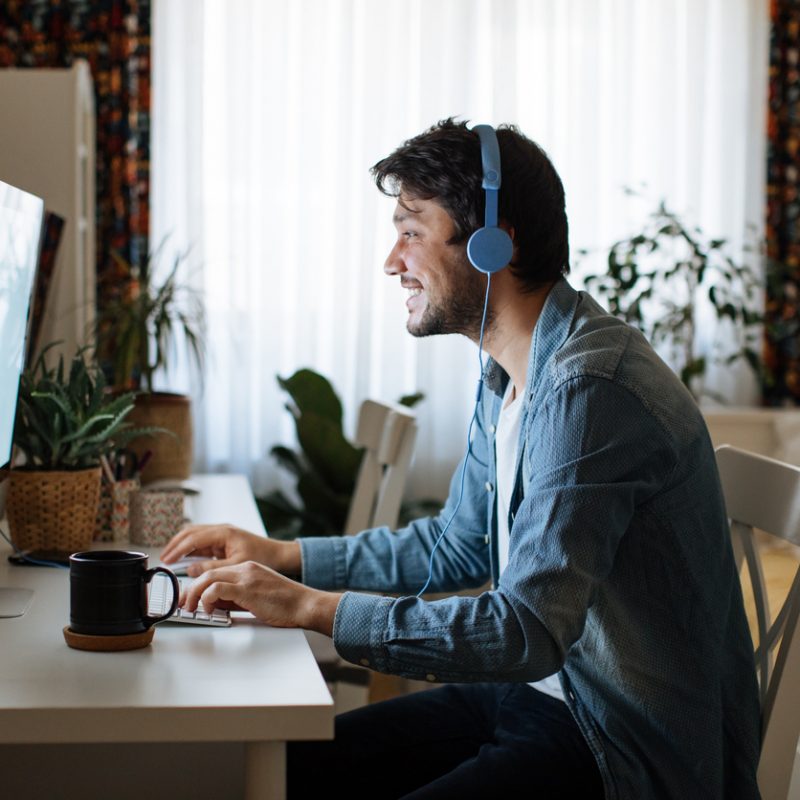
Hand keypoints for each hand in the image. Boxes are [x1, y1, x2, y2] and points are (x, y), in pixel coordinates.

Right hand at [160, 523, 301, 576]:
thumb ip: (212, 567)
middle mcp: (221, 530)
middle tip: (164, 558)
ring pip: (195, 535)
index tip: (167, 560)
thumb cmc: (263, 557)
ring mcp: (222, 534)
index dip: (178, 549)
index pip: (194, 538)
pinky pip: (202, 542)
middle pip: (191, 532)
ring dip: (181, 545)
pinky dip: (191, 548)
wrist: (278, 555)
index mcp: (224, 532)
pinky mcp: (223, 540)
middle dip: (175, 544)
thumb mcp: (236, 565)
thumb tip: (191, 569)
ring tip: (170, 557)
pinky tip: (185, 558)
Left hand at [181, 561, 339, 634]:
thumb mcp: (255, 597)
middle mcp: (245, 568)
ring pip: (208, 578)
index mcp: (247, 568)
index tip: (188, 597)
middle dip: (190, 589)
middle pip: (207, 573)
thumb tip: (214, 605)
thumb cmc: (285, 604)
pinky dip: (206, 599)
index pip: (215, 570)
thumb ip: (235, 597)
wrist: (304, 604)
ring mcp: (246, 576)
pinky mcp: (247, 588)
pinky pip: (217, 589)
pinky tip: (208, 610)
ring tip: (191, 609)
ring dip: (194, 594)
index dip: (197, 584)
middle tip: (183, 605)